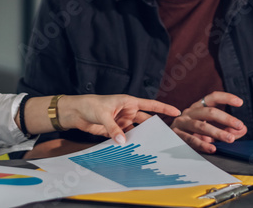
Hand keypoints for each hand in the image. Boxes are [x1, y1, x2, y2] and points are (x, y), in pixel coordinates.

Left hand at [56, 94, 180, 142]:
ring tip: (150, 148)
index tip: (176, 112)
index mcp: (128, 102)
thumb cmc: (90, 105)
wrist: (76, 112)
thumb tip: (123, 141)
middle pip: (145, 121)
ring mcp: (122, 121)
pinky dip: (129, 143)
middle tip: (164, 138)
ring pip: (136, 131)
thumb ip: (113, 129)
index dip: (164, 108)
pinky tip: (134, 150)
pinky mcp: (115, 130)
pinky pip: (125, 137)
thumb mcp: (103, 115)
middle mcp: (127, 112)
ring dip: (140, 138)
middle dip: (154, 128)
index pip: (150, 105)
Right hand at [170, 91, 247, 153]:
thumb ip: (227, 128)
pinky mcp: (176, 135)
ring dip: (217, 132)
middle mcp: (189, 112)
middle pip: (209, 112)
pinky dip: (202, 144)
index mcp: (197, 107)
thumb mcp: (210, 128)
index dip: (226, 98)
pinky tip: (212, 148)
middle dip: (226, 118)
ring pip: (200, 126)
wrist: (165, 138)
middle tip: (239, 125)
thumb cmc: (192, 132)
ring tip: (230, 139)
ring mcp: (182, 123)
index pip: (212, 97)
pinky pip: (190, 139)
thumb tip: (242, 129)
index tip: (240, 102)